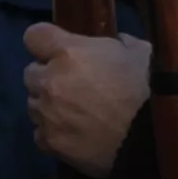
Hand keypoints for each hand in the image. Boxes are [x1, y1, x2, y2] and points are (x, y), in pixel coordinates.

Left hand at [24, 23, 151, 178]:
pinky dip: (51, 132)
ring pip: (33, 104)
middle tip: (70, 84)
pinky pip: (39, 132)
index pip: (33, 36)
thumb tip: (118, 42)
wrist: (147, 139)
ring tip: (72, 112)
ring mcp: (46, 113)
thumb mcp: (140, 54)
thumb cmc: (144, 90)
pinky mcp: (49, 141)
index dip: (44, 42)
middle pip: (30, 73)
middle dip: (47, 76)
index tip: (57, 50)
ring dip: (48, 105)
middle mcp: (50, 80)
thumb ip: (122, 43)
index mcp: (69, 52)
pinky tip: (71, 133)